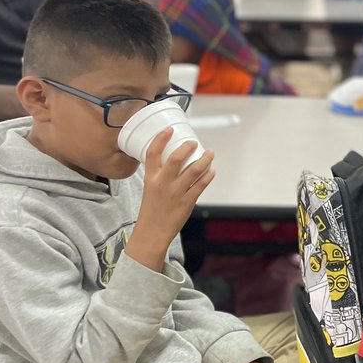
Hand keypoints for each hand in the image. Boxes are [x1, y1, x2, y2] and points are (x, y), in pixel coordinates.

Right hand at [128, 129, 214, 270]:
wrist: (152, 232)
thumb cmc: (152, 210)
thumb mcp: (150, 188)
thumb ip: (161, 175)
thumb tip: (177, 161)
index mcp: (151, 178)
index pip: (152, 154)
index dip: (161, 139)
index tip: (169, 129)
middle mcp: (162, 183)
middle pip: (176, 158)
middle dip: (188, 147)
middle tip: (194, 143)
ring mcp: (175, 192)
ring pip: (194, 170)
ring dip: (205, 159)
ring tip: (210, 154)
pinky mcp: (187, 202)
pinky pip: (201, 185)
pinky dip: (208, 176)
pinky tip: (212, 171)